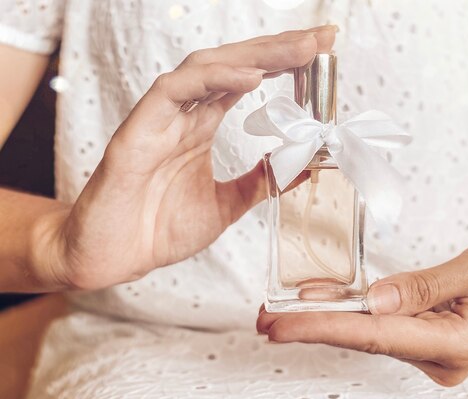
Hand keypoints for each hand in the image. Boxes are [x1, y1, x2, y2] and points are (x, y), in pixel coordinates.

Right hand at [32, 26, 336, 289]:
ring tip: (298, 50)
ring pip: (207, 67)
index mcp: (200, 127)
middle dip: (279, 48)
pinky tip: (252, 77)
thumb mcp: (226, 207)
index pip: (244, 80)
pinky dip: (214, 79)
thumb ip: (260, 183)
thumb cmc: (158, 230)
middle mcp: (183, 115)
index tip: (321, 53)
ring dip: (255, 55)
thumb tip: (303, 166)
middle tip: (321, 38)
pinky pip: (175, 91)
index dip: (282, 63)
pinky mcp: (138, 130)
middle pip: (233, 65)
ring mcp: (160, 119)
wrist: (112, 259)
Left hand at [257, 237, 467, 385]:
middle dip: (313, 327)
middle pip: (365, 338)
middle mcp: (441, 356)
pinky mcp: (434, 334)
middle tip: (264, 319)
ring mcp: (438, 349)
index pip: (374, 336)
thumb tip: (372, 300)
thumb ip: (422, 286)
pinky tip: (325, 300)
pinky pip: (388, 323)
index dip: (321, 329)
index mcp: (456, 345)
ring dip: (330, 318)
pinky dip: (356, 311)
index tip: (278, 326)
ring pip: (372, 332)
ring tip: (282, 308)